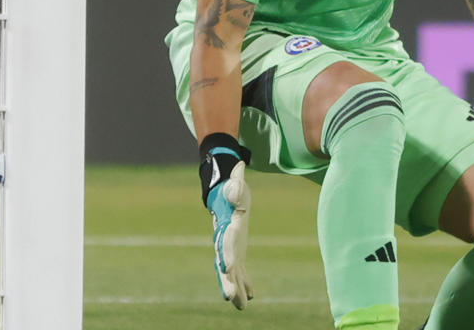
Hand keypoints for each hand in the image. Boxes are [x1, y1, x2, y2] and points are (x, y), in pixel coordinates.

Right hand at [202, 149, 252, 306]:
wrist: (223, 195)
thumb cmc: (232, 189)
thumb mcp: (236, 185)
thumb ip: (237, 181)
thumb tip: (240, 166)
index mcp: (226, 227)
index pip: (225, 243)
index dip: (226, 255)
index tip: (228, 268)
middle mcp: (225, 242)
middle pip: (224, 264)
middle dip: (228, 281)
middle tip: (231, 298)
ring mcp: (230, 249)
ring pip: (231, 273)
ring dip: (236, 289)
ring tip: (242, 306)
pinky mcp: (236, 252)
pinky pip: (240, 271)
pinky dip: (244, 283)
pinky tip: (250, 297)